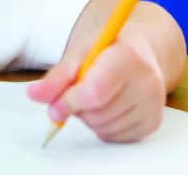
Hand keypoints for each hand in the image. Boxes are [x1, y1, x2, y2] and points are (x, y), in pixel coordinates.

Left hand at [26, 35, 165, 141]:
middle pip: (96, 113)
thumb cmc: (107, 50)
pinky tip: (110, 106)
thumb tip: (33, 94)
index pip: (93, 92)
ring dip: (90, 117)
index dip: (68, 102)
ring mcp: (154, 104)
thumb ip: (58, 76)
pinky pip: (114, 137)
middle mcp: (148, 81)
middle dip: (79, 107)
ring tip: (99, 95)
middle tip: (84, 89)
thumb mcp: (81, 53)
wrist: (141, 53)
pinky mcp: (153, 122)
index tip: (54, 106)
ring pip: (102, 128)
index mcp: (128, 56)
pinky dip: (103, 127)